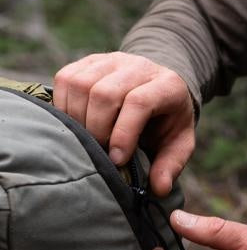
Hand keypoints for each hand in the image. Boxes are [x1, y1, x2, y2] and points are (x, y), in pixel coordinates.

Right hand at [53, 52, 194, 195]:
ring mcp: (112, 60)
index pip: (139, 102)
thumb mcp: (179, 142)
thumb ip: (171, 164)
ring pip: (81, 85)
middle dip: (97, 130)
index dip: (124, 133)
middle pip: (105, 94)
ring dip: (77, 119)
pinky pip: (66, 79)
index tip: (117, 159)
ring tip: (88, 139)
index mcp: (167, 85)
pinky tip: (76, 123)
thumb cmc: (167, 120)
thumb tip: (160, 188)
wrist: (158, 87)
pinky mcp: (89, 61)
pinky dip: (64, 105)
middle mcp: (139, 66)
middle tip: (100, 152)